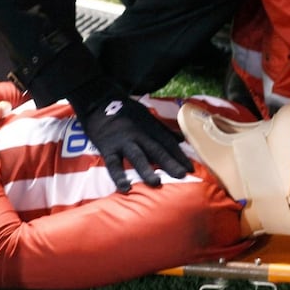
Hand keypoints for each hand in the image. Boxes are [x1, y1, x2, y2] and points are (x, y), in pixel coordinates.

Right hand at [78, 96, 193, 192]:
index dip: (180, 155)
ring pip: (137, 157)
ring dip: (147, 170)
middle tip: (183, 176)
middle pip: (157, 150)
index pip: (168, 142)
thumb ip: (162, 129)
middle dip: (170, 163)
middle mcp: (139, 134)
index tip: (191, 168)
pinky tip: (125, 188)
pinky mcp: (107, 148)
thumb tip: (181, 139)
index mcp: (149, 127)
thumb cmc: (124, 110)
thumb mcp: (146, 115)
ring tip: (157, 183)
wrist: (98, 101)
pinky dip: (118, 176)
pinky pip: (113, 164)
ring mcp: (123, 141)